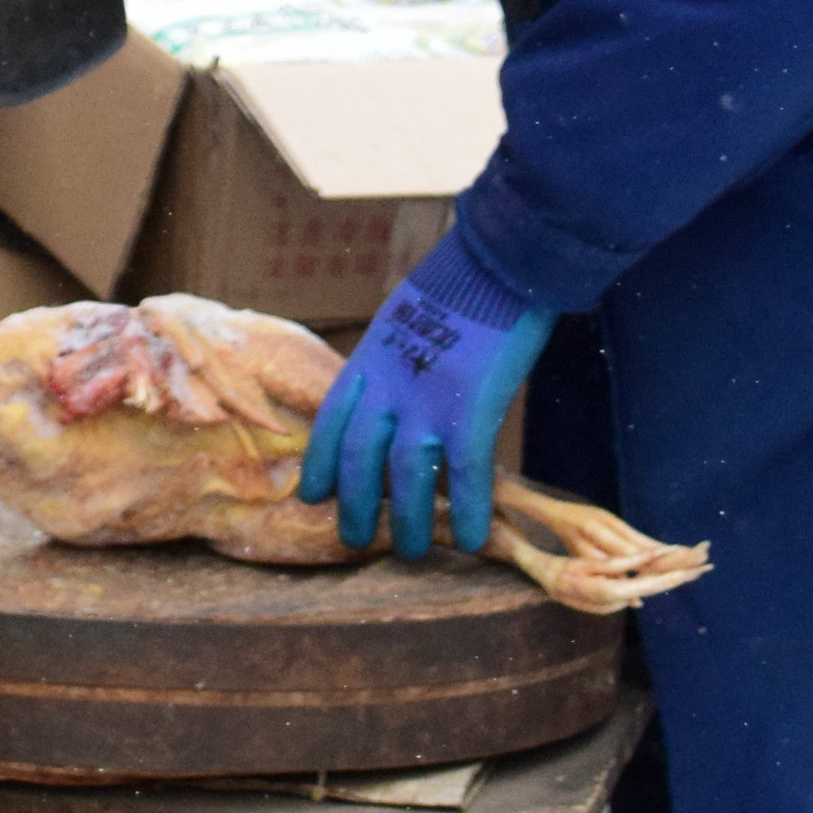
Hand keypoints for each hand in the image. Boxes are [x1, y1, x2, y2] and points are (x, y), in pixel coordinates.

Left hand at [303, 236, 556, 559]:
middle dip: (355, 504)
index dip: (321, 461)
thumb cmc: (461, 280)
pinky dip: (470, 509)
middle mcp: (388, 386)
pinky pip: (467, 474)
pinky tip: (474, 538)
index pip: (331, 421)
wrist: (499, 260)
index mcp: (370, 359)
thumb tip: (396, 377)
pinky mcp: (473, 409)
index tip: (313, 492)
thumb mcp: (405, 315)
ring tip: (413, 552)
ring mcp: (427, 401)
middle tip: (353, 538)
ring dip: (410, 521)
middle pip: (360, 459)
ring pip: (406, 478)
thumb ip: (394, 355)